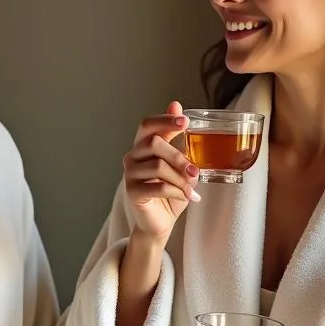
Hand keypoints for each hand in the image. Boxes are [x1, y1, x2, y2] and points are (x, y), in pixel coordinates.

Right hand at [123, 100, 200, 242]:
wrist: (162, 221)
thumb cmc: (171, 190)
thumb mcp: (180, 162)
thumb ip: (178, 137)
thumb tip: (176, 104)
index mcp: (143, 146)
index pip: (147, 124)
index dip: (164, 120)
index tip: (185, 122)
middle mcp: (133, 157)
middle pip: (153, 143)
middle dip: (178, 156)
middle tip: (195, 170)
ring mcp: (129, 174)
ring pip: (157, 167)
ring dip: (180, 179)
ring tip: (191, 189)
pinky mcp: (132, 192)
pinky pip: (157, 187)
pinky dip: (176, 192)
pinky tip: (186, 197)